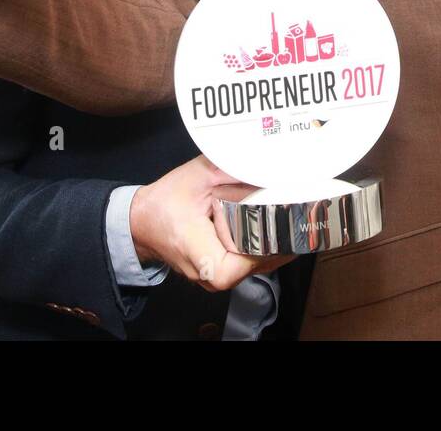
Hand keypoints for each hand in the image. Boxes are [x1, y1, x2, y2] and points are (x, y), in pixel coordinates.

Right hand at [129, 155, 294, 291]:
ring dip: (273, 246)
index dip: (261, 251)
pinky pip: (246, 264)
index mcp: (198, 253)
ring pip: (253, 267)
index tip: (280, 227)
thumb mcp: (199, 174)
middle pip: (253, 267)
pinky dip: (262, 247)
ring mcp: (213, 277)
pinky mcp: (218, 272)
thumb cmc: (166, 200)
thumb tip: (269, 162)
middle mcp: (207, 274)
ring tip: (292, 220)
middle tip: (298, 217)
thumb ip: (234, 167)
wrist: (141, 221)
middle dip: (277, 243)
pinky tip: (276, 228)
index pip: (235, 268)